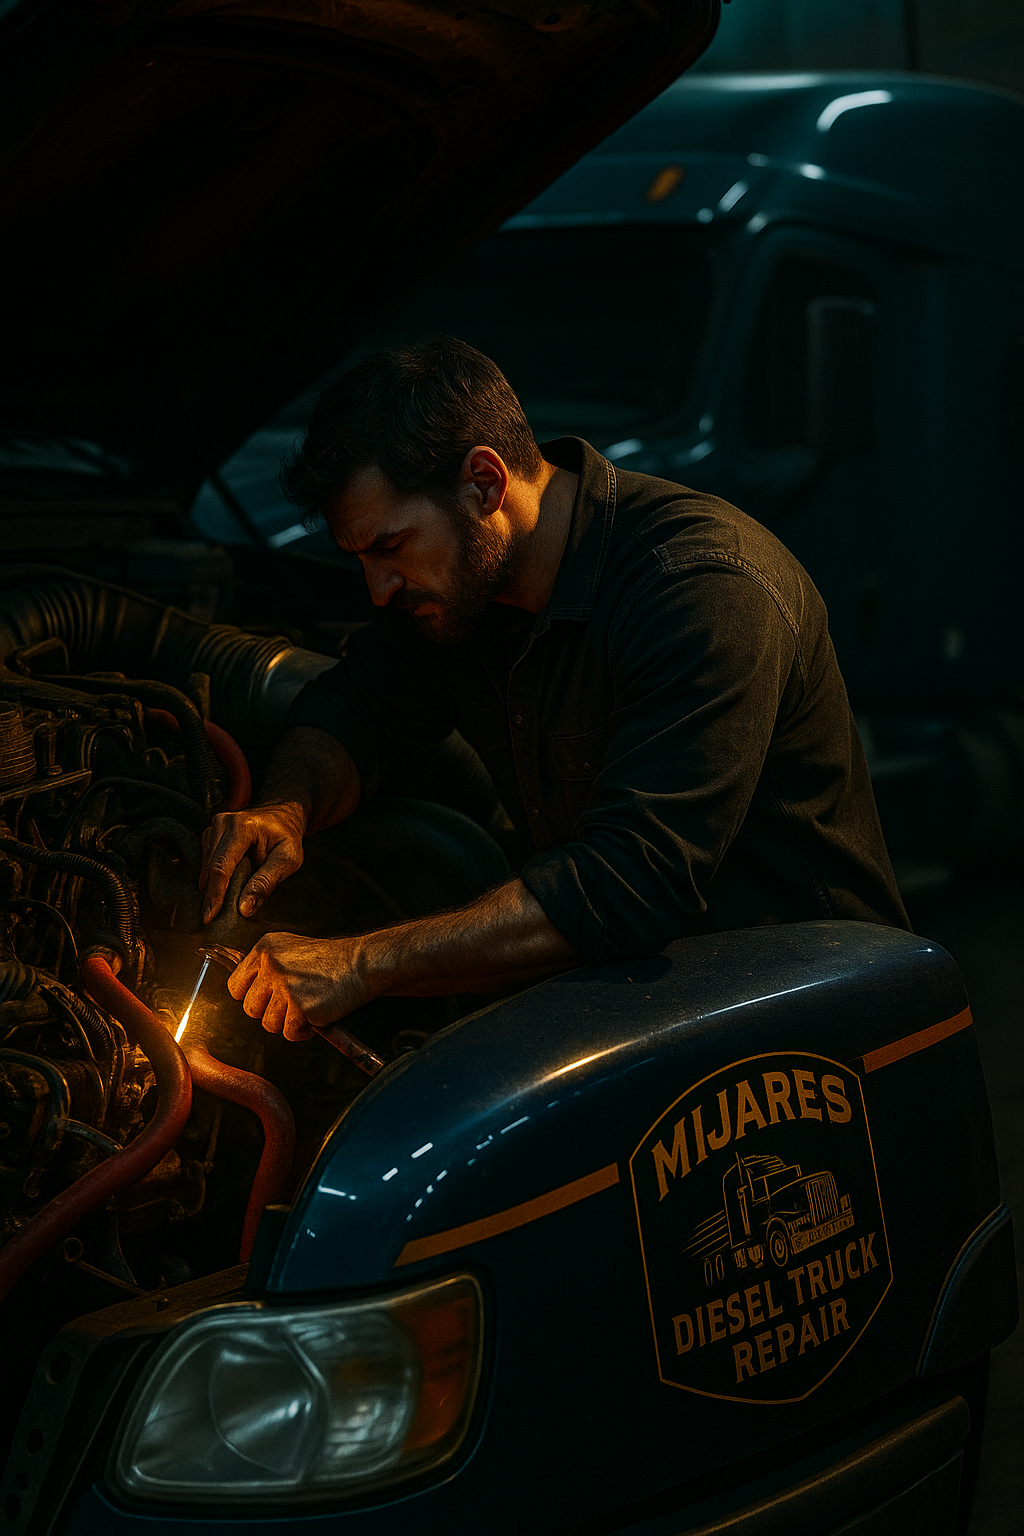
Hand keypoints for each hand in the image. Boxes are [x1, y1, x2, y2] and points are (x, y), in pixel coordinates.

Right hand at [199, 802, 306, 923]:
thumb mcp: (288, 860)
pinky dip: (214, 878)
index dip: (214, 894)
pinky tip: (226, 887)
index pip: (221, 866)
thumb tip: (243, 910)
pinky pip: (205, 863)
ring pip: (205, 867)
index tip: (209, 918)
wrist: (282, 815)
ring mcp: (213, 827)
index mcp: (241, 827)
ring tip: (230, 899)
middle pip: (210, 868)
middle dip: (213, 895)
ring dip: (215, 887)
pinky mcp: (209, 834)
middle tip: (219, 918)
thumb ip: (266, 883)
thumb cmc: (287, 838)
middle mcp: (222, 823)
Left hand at [227, 932, 374, 1041]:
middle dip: (271, 1012)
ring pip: (269, 1024)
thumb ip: (266, 966)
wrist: (362, 963)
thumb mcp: (290, 950)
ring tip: (308, 1008)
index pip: (235, 986)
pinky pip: (290, 1033)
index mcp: (265, 949)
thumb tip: (245, 991)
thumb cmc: (330, 960)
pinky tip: (317, 1015)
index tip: (268, 999)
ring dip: (289, 1022)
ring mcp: (285, 986)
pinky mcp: (301, 1006)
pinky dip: (304, 1031)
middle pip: (250, 1008)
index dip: (252, 997)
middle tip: (293, 1004)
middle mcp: (271, 965)